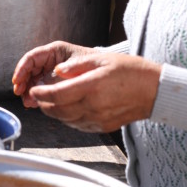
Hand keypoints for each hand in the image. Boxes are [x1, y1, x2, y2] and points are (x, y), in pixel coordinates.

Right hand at [12, 41, 94, 106]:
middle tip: (20, 94)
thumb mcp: (80, 66)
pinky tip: (34, 103)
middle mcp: (51, 60)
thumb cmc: (95, 64)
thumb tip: (46, 80)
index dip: (22, 69)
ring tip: (28, 102)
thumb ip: (63, 72)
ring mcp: (51, 71)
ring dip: (28, 90)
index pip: (32, 57)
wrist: (107, 72)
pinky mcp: (54, 82)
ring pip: (33, 79)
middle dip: (23, 82)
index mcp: (55, 51)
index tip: (17, 81)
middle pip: (29, 69)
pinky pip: (40, 87)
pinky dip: (36, 94)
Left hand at [17, 44, 160, 131]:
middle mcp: (93, 106)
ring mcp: (98, 119)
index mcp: (92, 87)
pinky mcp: (102, 127)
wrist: (153, 91)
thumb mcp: (101, 59)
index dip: (41, 93)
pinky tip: (67, 108)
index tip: (33, 89)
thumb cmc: (130, 71)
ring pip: (66, 120)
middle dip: (43, 103)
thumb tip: (56, 70)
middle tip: (37, 95)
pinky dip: (67, 118)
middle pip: (58, 110)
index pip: (57, 95)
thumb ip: (76, 66)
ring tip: (49, 101)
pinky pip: (77, 125)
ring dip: (53, 112)